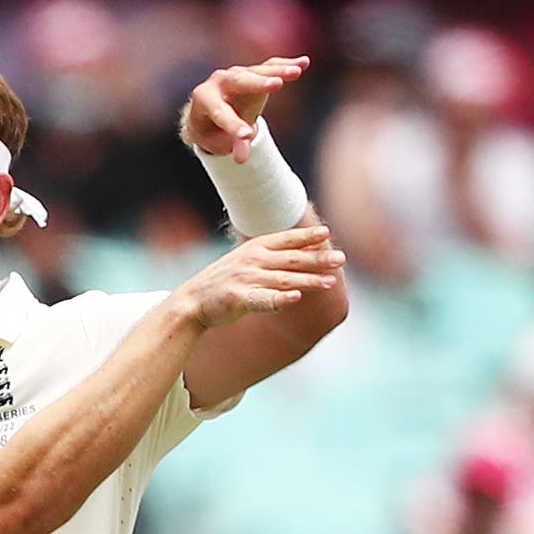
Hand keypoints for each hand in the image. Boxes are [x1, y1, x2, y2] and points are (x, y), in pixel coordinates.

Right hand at [172, 225, 343, 328]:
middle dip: (317, 258)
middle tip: (341, 259)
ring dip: (308, 280)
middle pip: (291, 258)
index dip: (306, 236)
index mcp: (254, 248)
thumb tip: (305, 249)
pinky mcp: (239, 299)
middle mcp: (252, 260)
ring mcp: (245, 279)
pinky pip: (264, 299)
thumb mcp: (245, 260)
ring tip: (329, 282)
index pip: (285, 239)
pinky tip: (296, 298)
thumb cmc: (224, 281)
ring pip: (283, 279)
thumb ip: (272, 255)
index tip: (326, 233)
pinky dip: (280, 299)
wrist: (192, 300)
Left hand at [180, 56, 309, 162]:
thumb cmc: (212, 130)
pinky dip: (285, 65)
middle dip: (258, 84)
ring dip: (278, 72)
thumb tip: (242, 161)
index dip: (234, 125)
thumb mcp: (217, 141)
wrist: (209, 112)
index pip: (220, 112)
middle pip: (240, 81)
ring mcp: (237, 73)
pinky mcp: (253, 72)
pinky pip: (269, 67)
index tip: (247, 135)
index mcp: (203, 98)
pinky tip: (304, 63)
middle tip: (276, 85)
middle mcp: (219, 81)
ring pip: (258, 72)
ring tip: (296, 71)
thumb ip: (232, 147)